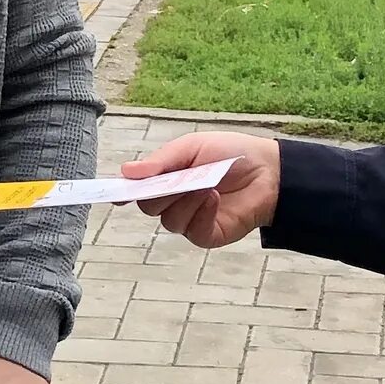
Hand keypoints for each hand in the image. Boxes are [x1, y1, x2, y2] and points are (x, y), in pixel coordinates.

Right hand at [121, 133, 281, 247]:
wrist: (268, 170)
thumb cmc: (229, 154)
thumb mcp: (192, 148)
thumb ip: (161, 162)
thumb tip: (127, 172)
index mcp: (164, 180)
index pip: (136, 191)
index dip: (123, 193)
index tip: (116, 194)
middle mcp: (173, 203)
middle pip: (148, 207)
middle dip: (160, 193)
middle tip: (179, 178)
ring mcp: (189, 221)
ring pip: (169, 221)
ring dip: (185, 201)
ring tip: (206, 185)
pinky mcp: (207, 235)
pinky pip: (193, 231)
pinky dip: (201, 214)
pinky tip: (213, 198)